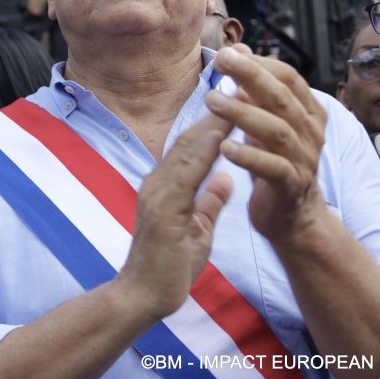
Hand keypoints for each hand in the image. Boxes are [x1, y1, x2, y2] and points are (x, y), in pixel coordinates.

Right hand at [118, 114, 233, 319]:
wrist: (142, 297)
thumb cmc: (168, 268)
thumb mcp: (197, 230)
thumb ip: (208, 202)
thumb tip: (223, 179)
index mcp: (166, 187)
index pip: (191, 146)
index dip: (214, 121)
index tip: (236, 98)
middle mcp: (157, 183)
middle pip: (187, 139)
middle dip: (215, 110)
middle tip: (237, 81)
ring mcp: (157, 195)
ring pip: (186, 149)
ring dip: (212, 121)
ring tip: (234, 96)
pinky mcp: (162, 210)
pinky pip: (185, 174)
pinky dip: (203, 151)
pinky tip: (220, 135)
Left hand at [205, 44, 328, 243]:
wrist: (291, 216)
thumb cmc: (273, 161)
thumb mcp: (266, 121)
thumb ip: (255, 89)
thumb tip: (237, 51)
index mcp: (307, 113)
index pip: (289, 78)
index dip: (260, 64)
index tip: (229, 52)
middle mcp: (310, 133)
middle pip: (282, 99)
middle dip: (251, 77)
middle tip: (222, 62)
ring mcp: (303, 161)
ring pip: (277, 131)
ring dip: (243, 113)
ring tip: (212, 100)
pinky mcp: (290, 187)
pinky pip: (272, 168)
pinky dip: (249, 156)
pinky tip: (225, 147)